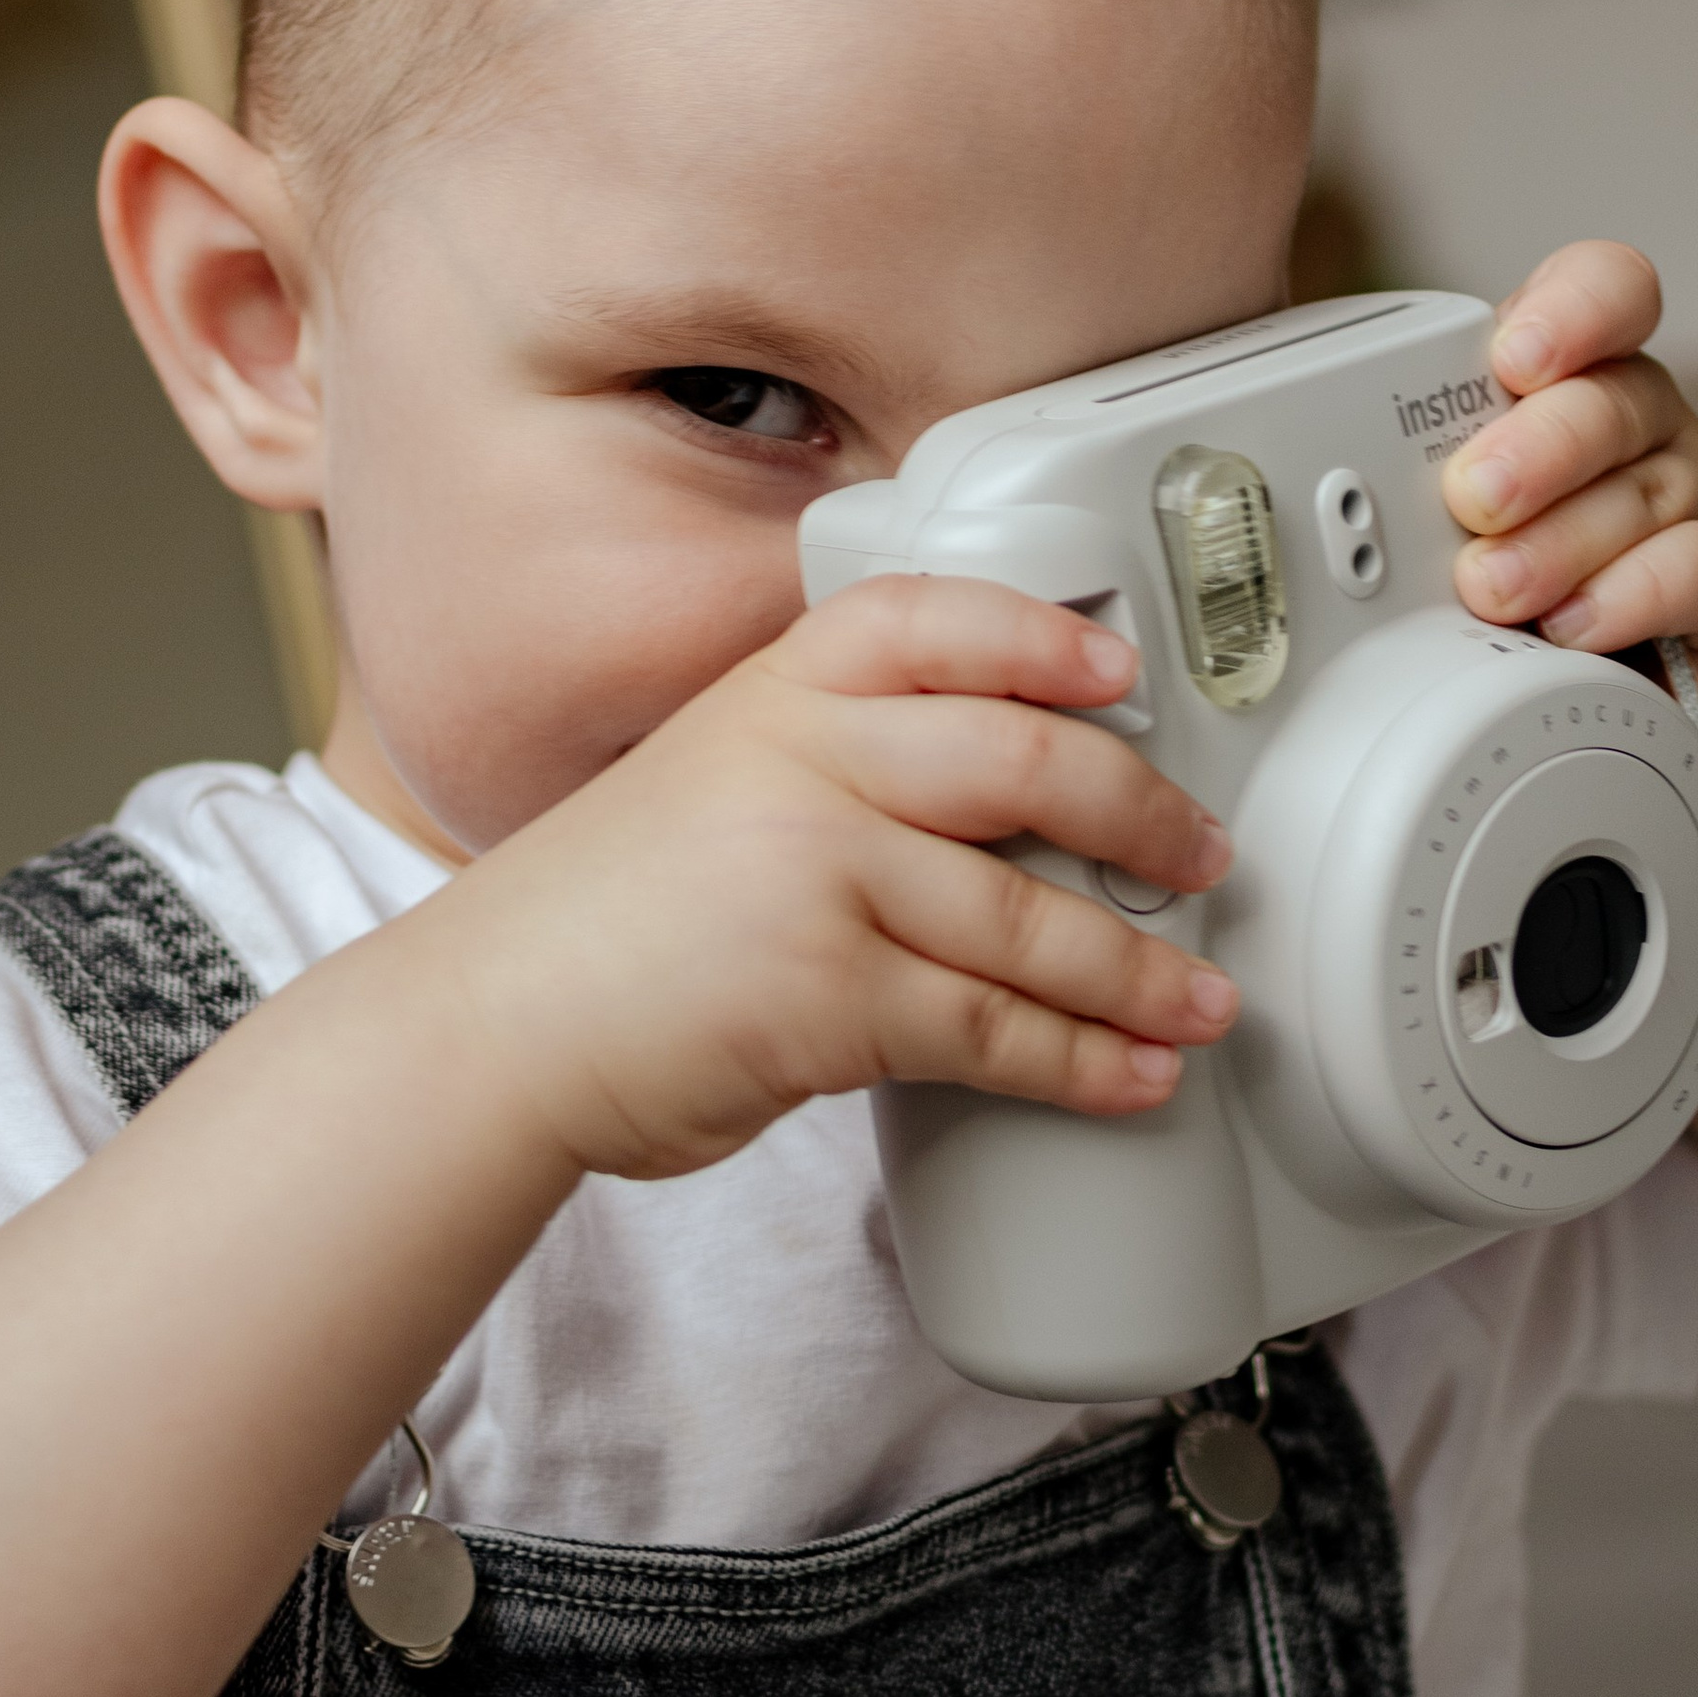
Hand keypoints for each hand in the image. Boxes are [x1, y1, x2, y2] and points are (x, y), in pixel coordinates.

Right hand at [433, 578, 1239, 1179]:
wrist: (491, 1023)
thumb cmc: (602, 922)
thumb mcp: (710, 782)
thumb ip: (831, 769)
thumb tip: (992, 824)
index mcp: (776, 692)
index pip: (932, 621)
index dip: (1042, 637)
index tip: (1123, 672)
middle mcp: (805, 760)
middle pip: (1026, 760)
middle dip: (1145, 816)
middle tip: (1206, 855)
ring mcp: (820, 874)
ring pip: (1031, 916)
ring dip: (1142, 970)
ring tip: (1200, 1002)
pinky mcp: (828, 995)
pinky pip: (991, 1029)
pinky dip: (1080, 1061)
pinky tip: (1129, 1075)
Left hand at [1440, 241, 1697, 687]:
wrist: (1562, 670)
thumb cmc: (1488, 558)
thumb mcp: (1432, 492)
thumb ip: (1398, 458)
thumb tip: (1310, 462)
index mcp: (1572, 368)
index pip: (1606, 290)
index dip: (1572, 310)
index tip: (1514, 357)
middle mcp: (1638, 417)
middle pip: (1612, 399)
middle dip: (1537, 450)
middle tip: (1473, 498)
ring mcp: (1691, 492)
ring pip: (1647, 492)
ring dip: (1558, 544)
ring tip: (1490, 588)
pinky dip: (1629, 598)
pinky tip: (1571, 626)